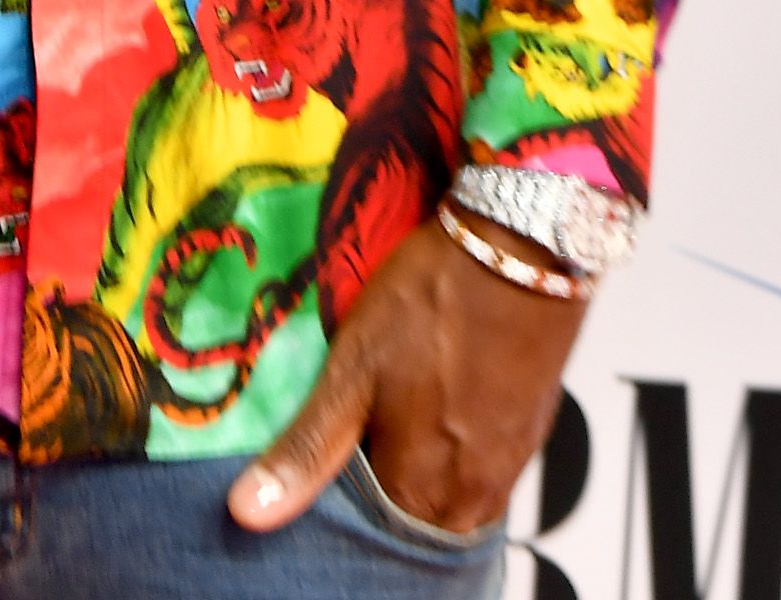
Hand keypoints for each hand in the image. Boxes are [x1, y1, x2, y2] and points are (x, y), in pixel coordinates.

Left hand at [226, 218, 584, 536]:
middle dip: (384, 490)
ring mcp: (509, 464)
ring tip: (393, 421)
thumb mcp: (352, 369)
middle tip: (355, 436)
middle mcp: (474, 496)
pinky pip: (485, 467)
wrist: (520, 249)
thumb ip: (307, 449)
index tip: (323, 461)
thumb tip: (249, 512)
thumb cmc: (429, 306)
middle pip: (415, 520)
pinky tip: (439, 408)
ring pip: (452, 495)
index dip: (341, 501)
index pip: (370, 532)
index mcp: (424, 492)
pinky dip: (456, 451)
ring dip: (422, 472)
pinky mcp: (531, 430)